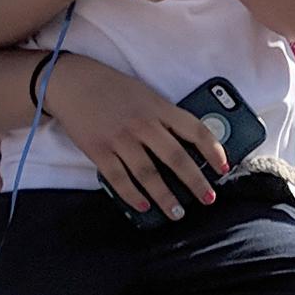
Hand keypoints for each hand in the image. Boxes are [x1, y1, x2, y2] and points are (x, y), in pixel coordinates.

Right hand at [38, 54, 222, 215]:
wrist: (70, 81)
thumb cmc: (111, 88)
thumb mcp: (145, 94)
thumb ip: (164, 116)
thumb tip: (187, 144)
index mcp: (158, 107)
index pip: (194, 129)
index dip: (213, 150)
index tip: (224, 168)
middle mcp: (142, 123)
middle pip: (176, 157)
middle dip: (195, 182)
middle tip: (208, 199)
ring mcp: (119, 138)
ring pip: (149, 174)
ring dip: (165, 197)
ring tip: (176, 213)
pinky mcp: (98, 150)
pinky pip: (119, 178)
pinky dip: (132, 195)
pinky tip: (143, 206)